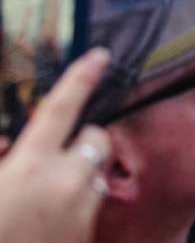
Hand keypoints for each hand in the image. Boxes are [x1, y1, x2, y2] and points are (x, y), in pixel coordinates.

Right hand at [0, 48, 112, 242]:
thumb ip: (1, 159)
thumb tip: (8, 145)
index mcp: (31, 166)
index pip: (60, 109)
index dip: (81, 78)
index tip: (99, 56)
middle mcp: (66, 182)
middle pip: (95, 139)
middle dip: (80, 139)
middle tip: (50, 155)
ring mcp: (82, 209)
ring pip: (94, 173)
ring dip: (78, 174)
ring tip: (44, 194)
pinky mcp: (89, 234)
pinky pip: (91, 205)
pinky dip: (76, 204)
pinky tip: (47, 220)